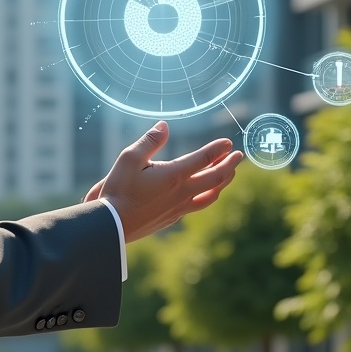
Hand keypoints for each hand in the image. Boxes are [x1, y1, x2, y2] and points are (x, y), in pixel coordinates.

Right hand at [83, 121, 240, 242]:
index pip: (204, 159)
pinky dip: (208, 195)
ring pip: (211, 195)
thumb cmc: (118, 189)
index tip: (228, 142)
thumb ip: (149, 141)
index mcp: (174, 175)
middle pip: (215, 178)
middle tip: (239, 156)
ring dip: (223, 182)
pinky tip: (205, 193)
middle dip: (230, 165)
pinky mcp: (173, 218)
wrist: (111, 226)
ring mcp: (180, 208)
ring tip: (229, 174)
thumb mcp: (129, 158)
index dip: (218, 149)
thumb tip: (164, 125)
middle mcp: (182, 193)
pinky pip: (198, 206)